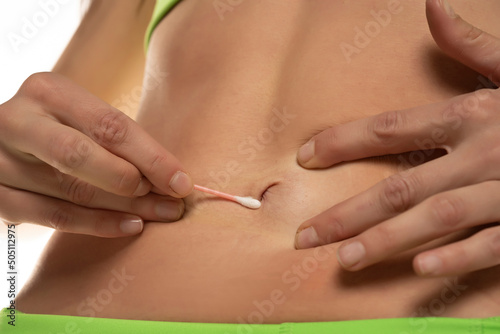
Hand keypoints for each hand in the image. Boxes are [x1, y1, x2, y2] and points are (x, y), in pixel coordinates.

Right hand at [0, 72, 192, 236]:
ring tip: (160, 216)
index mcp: (48, 91)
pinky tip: (130, 226)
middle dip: (132, 183)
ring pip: (70, 190)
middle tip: (170, 202)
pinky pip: (53, 216)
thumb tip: (172, 179)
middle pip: (80, 155)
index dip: (151, 157)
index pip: (109, 125)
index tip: (182, 182)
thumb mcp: (84, 118)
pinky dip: (96, 224)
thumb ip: (119, 142)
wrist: (8, 141)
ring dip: (124, 208)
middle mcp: (17, 120)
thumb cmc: (63, 128)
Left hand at [294, 0, 499, 276]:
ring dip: (388, 240)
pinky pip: (495, 244)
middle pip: (402, 186)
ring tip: (344, 259)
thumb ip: (471, 45)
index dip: (343, 142)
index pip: (390, 128)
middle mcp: (483, 153)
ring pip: (438, 218)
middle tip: (306, 236)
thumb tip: (432, 7)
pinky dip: (460, 255)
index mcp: (472, 115)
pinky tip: (421, 268)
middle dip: (349, 213)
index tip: (304, 158)